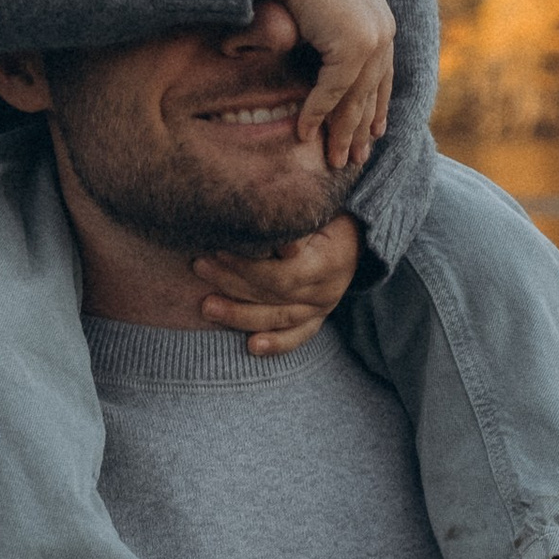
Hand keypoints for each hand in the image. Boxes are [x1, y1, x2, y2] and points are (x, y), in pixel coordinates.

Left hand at [193, 211, 361, 354]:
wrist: (359, 230)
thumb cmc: (330, 212)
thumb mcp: (318, 211)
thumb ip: (297, 227)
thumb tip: (281, 245)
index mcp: (327, 264)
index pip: (280, 275)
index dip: (246, 266)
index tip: (217, 249)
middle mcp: (326, 291)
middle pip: (273, 297)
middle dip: (232, 283)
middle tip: (199, 267)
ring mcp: (322, 308)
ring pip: (278, 319)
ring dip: (239, 315)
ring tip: (207, 306)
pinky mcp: (317, 318)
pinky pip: (297, 337)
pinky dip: (276, 344)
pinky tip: (252, 348)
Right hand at [252, 0, 395, 169]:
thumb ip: (325, 17)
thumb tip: (315, 30)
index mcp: (378, 16)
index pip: (381, 71)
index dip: (377, 103)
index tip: (374, 131)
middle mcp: (381, 29)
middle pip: (373, 91)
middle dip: (363, 128)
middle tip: (356, 160)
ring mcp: (371, 37)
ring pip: (355, 98)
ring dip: (342, 133)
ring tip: (335, 161)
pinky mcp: (353, 45)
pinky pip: (333, 91)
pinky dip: (317, 114)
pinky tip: (303, 134)